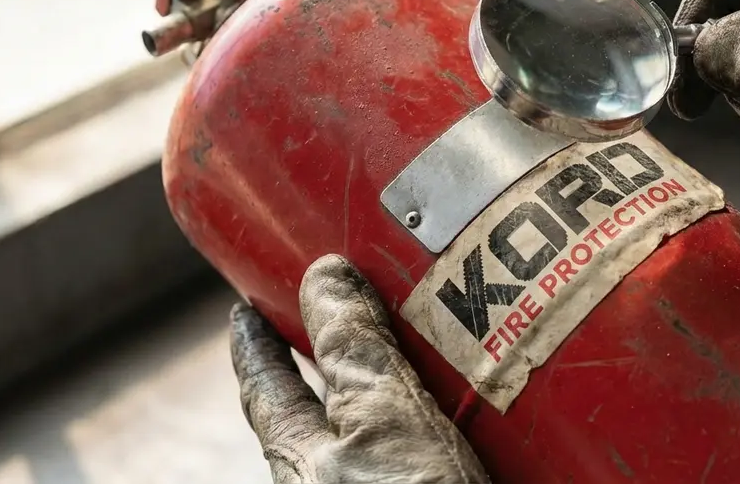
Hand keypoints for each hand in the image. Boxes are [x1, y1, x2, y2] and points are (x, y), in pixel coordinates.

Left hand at [230, 255, 489, 483]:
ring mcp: (390, 479)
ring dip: (421, 384)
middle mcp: (339, 475)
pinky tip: (495, 403)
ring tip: (451, 344)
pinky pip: (441, 444)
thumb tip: (323, 276)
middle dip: (347, 355)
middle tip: (361, 306)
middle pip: (332, 404)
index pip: (266, 389)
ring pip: (395, 422)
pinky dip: (464, 417)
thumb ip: (356, 352)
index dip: (256, 347)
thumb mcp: (384, 421)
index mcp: (304, 460)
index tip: (243, 309)